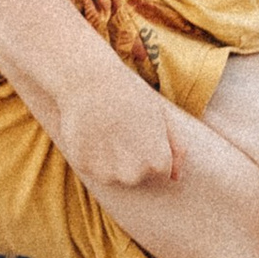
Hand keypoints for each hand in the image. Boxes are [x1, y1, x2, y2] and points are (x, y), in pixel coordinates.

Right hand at [57, 65, 178, 194]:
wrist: (90, 79)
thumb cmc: (130, 94)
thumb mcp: (163, 117)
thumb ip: (176, 148)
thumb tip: (176, 178)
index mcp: (158, 163)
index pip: (160, 171)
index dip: (152, 148)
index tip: (142, 129)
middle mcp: (133, 174)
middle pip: (136, 176)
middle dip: (132, 158)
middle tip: (123, 128)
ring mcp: (106, 173)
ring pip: (112, 175)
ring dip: (110, 159)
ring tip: (106, 130)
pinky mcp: (83, 167)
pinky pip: (91, 168)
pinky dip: (90, 155)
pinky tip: (90, 133)